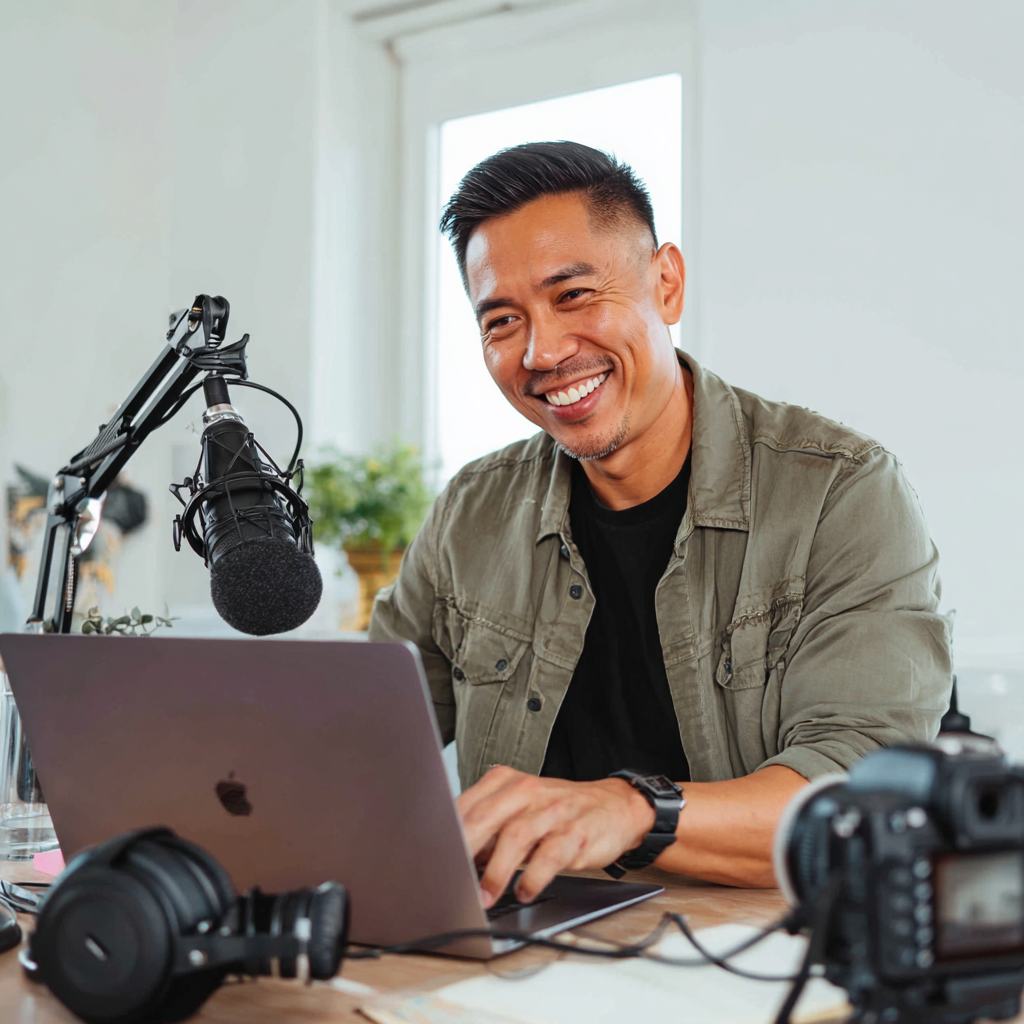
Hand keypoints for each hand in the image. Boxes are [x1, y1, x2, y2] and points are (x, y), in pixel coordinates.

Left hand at [457, 766, 656, 907]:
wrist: (614, 806)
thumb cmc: (558, 811)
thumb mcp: (520, 808)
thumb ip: (488, 826)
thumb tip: (451, 854)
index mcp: (508, 782)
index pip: (469, 805)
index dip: (448, 833)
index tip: (433, 858)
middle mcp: (528, 791)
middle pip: (487, 816)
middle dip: (464, 849)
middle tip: (450, 877)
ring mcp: (554, 811)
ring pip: (517, 836)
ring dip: (496, 870)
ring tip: (485, 896)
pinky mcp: (576, 832)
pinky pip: (551, 854)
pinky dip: (535, 876)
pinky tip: (525, 892)